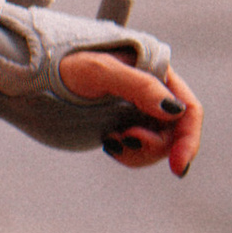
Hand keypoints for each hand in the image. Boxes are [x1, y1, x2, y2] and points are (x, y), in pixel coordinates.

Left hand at [60, 50, 201, 174]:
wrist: (42, 75)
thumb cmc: (69, 64)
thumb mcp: (101, 71)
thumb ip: (139, 86)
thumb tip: (174, 110)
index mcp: (159, 73)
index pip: (189, 111)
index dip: (189, 140)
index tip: (177, 168)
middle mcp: (157, 93)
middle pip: (175, 134)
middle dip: (152, 147)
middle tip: (120, 141)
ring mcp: (144, 111)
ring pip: (158, 146)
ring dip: (137, 152)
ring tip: (110, 140)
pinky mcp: (129, 125)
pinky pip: (139, 150)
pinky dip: (127, 154)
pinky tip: (109, 142)